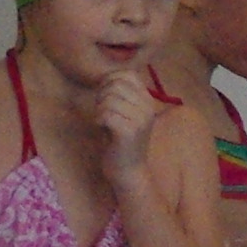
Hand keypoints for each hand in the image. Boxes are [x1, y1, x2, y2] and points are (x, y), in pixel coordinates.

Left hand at [95, 67, 166, 182]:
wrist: (128, 171)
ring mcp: (140, 119)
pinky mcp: (130, 132)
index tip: (104, 97)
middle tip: (101, 112)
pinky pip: (106, 114)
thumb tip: (103, 77)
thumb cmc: (120, 141)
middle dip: (101, 96)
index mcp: (147, 100)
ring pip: (109, 100)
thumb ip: (119, 94)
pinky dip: (98, 120)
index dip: (109, 80)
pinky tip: (102, 128)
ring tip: (103, 122)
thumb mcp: (124, 112)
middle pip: (115, 85)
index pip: (127, 74)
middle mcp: (147, 107)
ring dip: (99, 110)